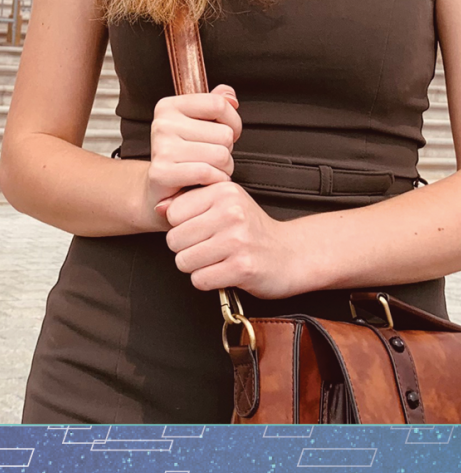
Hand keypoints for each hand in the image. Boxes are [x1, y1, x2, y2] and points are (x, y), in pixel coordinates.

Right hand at [146, 84, 240, 222]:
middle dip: (227, 150)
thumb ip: (218, 102)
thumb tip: (230, 96)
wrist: (161, 189)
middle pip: (224, 133)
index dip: (233, 122)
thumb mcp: (202, 123)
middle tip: (211, 158)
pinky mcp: (161, 173)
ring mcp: (160, 148)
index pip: (219, 104)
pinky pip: (206, 173)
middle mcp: (162, 124)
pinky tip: (206, 181)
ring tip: (209, 170)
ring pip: (220, 155)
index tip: (226, 133)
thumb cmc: (187, 154)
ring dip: (224, 168)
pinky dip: (215, 180)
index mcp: (170, 106)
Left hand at [162, 180, 305, 297]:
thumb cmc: (253, 231)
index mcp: (226, 192)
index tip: (204, 228)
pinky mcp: (242, 267)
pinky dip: (209, 280)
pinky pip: (199, 279)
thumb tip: (159, 208)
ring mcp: (238, 240)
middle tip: (212, 247)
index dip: (183, 226)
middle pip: (174, 239)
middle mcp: (232, 213)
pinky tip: (225, 271)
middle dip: (187, 249)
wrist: (290, 254)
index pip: (173, 213)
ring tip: (219, 259)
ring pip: (184, 261)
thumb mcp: (226, 205)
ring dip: (197, 266)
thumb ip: (191, 204)